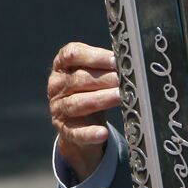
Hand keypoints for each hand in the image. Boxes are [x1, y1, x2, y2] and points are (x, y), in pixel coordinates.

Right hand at [47, 41, 119, 180]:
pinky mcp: (64, 129)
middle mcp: (56, 85)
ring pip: (77, 103)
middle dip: (103, 79)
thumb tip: (131, 62)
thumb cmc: (91, 89)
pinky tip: (103, 133)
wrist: (81, 120)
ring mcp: (58, 108)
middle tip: (123, 80)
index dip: (94, 57)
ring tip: (120, 97)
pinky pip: (76, 132)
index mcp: (62, 65)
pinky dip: (90, 133)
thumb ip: (106, 66)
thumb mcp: (94, 74)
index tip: (115, 60)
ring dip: (100, 100)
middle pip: (78, 80)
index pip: (72, 54)